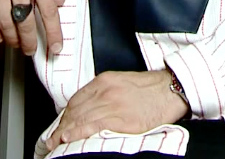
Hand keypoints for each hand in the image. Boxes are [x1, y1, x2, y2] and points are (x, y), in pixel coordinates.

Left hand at [45, 71, 189, 150]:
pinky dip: (79, 133)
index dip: (64, 116)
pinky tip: (69, 138)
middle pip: (75, 111)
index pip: (76, 101)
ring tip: (57, 143)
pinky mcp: (122, 118)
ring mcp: (113, 104)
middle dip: (62, 127)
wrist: (172, 90)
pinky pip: (93, 126)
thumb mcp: (123, 83)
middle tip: (52, 139)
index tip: (59, 127)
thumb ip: (105, 93)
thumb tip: (89, 110)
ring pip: (81, 119)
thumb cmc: (151, 89)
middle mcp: (105, 91)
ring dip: (66, 133)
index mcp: (104, 81)